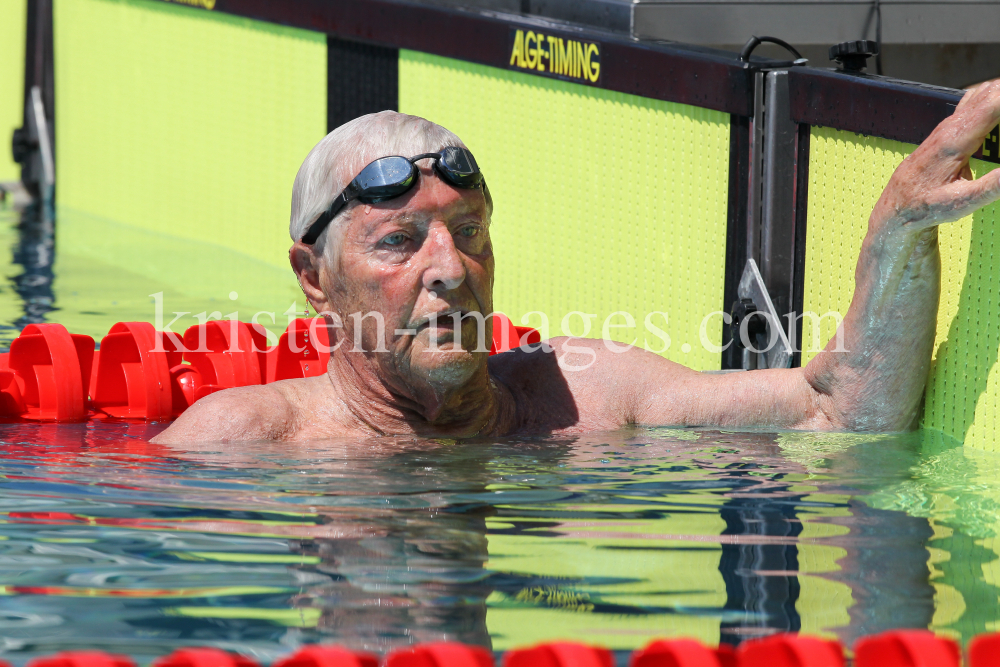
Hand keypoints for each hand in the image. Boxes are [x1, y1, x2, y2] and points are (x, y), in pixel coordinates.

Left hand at [876, 79, 999, 230]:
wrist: (895, 205)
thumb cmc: (925, 206)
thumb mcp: (961, 202)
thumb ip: (993, 185)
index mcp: (955, 140)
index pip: (993, 104)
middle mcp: (950, 126)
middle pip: (991, 92)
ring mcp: (948, 124)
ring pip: (983, 93)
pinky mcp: (947, 128)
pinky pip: (975, 102)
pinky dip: (993, 101)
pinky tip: (999, 116)